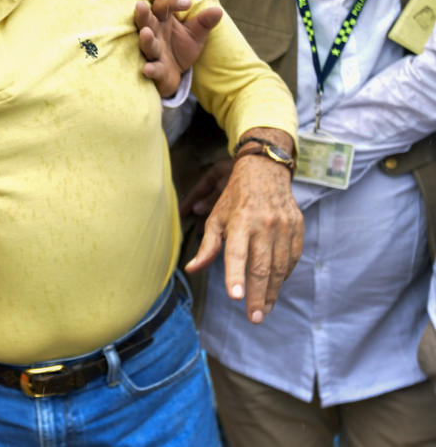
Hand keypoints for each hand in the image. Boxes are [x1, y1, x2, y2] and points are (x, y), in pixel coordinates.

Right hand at [136, 0, 222, 96]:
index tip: (187, 3)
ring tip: (145, 33)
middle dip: (143, 14)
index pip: (164, 5)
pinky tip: (147, 69)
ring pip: (147, 44)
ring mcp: (153, 52)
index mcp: (163, 21)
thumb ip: (204, 22)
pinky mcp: (156, 70)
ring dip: (146, 40)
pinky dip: (150, 69)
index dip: (173, 2)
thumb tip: (218, 11)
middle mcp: (154, 34)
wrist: (174, 75)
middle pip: (146, 21)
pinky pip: (152, 69)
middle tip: (140, 5)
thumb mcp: (195, 34)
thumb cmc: (180, 49)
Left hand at [185, 129, 302, 323]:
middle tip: (254, 318)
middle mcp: (263, 225)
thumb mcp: (216, 218)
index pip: (237, 253)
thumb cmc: (235, 199)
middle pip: (261, 266)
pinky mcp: (297, 228)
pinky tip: (275, 287)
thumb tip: (191, 269)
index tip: (235, 297)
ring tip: (263, 310)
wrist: (266, 171)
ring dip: (272, 291)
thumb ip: (207, 247)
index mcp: (239, 221)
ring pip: (279, 267)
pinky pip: (292, 259)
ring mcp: (283, 227)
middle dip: (257, 295)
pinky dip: (283, 276)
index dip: (236, 276)